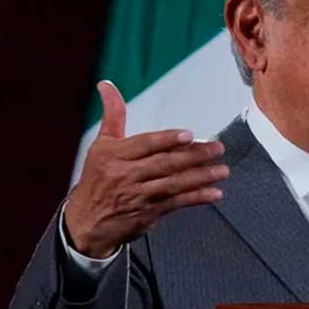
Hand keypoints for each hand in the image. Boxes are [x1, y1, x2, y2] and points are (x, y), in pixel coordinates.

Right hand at [65, 81, 228, 257]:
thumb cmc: (97, 180)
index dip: (167, 139)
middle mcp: (126, 175)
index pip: (145, 144)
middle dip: (194, 156)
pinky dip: (197, 198)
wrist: (87, 222)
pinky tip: (214, 193)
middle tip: (217, 149)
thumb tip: (107, 86)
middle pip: (164, 163)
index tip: (188, 135)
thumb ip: (113, 115)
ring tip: (222, 170)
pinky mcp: (149, 213)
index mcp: (114, 155)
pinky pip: (177, 203)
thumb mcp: (101, 145)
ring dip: (201, 177)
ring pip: (174, 183)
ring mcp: (139, 195)